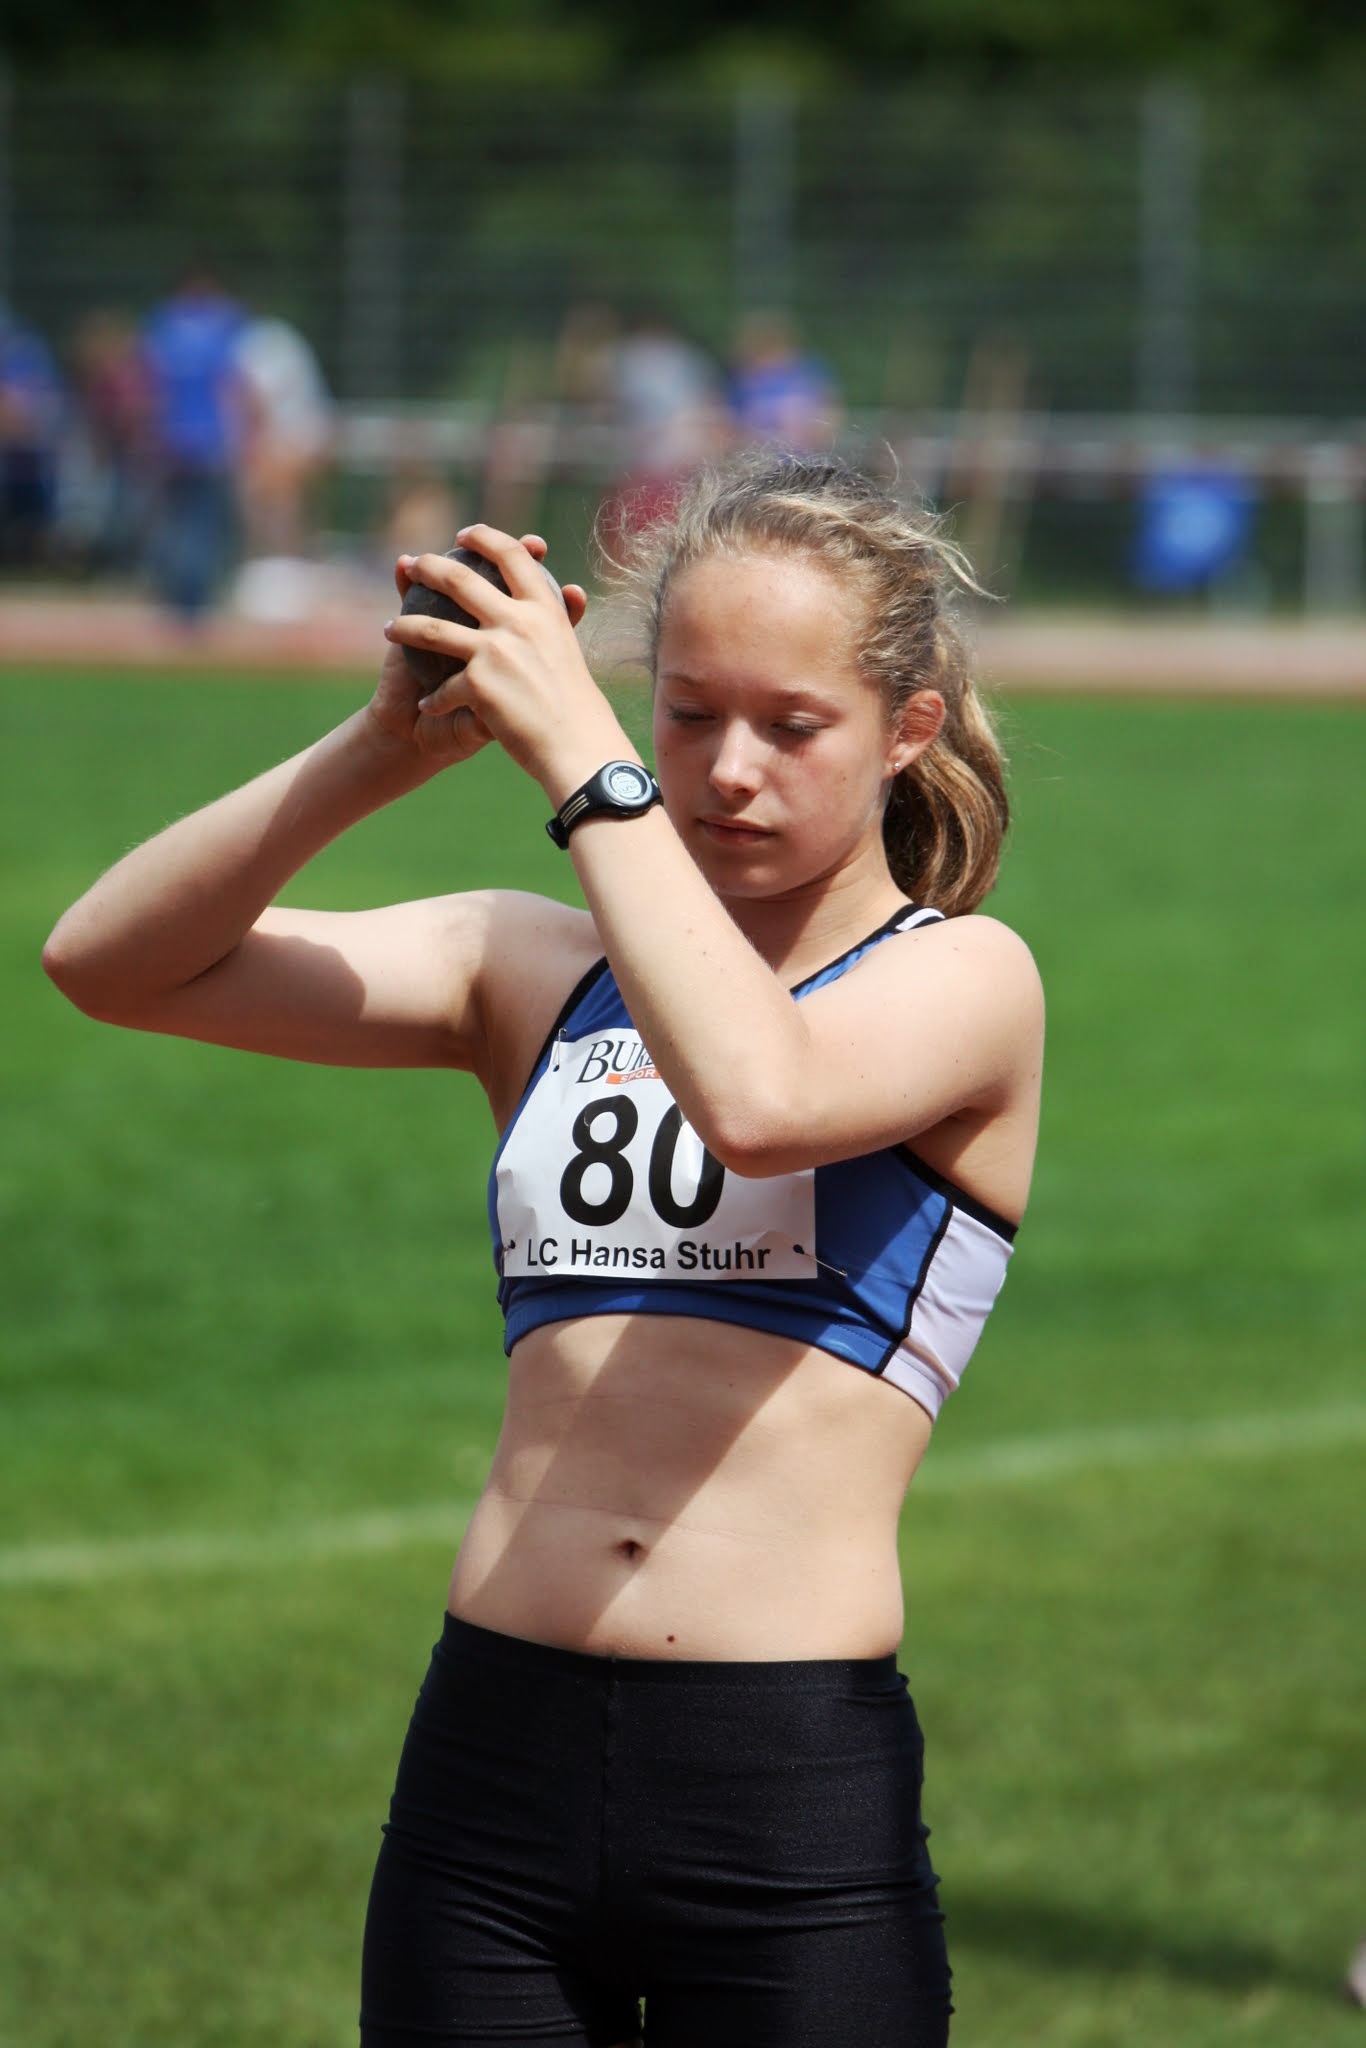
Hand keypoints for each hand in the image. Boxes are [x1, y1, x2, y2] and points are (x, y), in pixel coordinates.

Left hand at [381, 527, 619, 796]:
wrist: (577, 750)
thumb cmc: (576, 708)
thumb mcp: (568, 653)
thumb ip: (554, 624)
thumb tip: (574, 591)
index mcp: (545, 610)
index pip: (513, 556)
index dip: (486, 538)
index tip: (466, 535)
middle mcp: (520, 622)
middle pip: (460, 580)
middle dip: (429, 568)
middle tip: (415, 566)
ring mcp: (497, 652)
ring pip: (431, 630)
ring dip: (402, 628)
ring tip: (388, 629)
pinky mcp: (479, 685)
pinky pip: (442, 689)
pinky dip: (432, 701)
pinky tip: (425, 706)